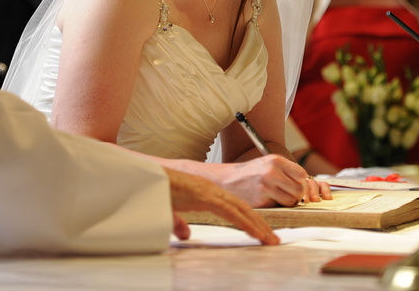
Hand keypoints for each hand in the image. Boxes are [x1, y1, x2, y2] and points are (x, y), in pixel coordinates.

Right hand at [164, 168, 278, 244]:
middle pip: (243, 207)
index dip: (250, 218)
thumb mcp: (171, 212)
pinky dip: (245, 223)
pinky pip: (230, 212)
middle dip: (260, 223)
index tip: (262, 231)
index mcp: (206, 192)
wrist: (146, 178)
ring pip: (241, 209)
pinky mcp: (204, 196)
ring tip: (269, 239)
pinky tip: (255, 233)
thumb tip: (186, 234)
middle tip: (272, 238)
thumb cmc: (157, 191)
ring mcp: (209, 191)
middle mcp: (212, 190)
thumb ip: (180, 223)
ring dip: (258, 225)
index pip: (235, 205)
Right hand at [216, 154, 331, 206]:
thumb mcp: (267, 163)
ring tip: (277, 197)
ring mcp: (266, 187)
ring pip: (291, 201)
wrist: (226, 180)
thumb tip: (307, 184)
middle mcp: (271, 172)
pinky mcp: (261, 201)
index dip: (301, 181)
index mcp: (275, 160)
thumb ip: (286, 170)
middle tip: (288, 193)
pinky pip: (279, 207)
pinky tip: (267, 199)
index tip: (296, 184)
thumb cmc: (249, 172)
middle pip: (299, 189)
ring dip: (287, 202)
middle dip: (297, 194)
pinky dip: (276, 206)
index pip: (302, 174)